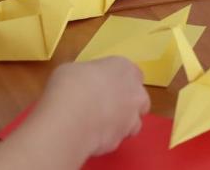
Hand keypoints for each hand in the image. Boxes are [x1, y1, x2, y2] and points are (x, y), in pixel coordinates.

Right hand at [35, 57, 149, 156]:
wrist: (70, 119)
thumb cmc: (71, 84)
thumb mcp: (72, 70)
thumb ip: (87, 76)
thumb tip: (84, 84)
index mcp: (125, 68)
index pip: (133, 73)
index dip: (118, 80)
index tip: (104, 85)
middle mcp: (135, 92)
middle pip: (139, 98)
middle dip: (127, 103)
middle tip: (105, 105)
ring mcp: (132, 118)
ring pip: (133, 122)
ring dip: (121, 123)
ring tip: (98, 124)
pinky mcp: (121, 140)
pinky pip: (116, 139)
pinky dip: (107, 139)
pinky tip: (90, 137)